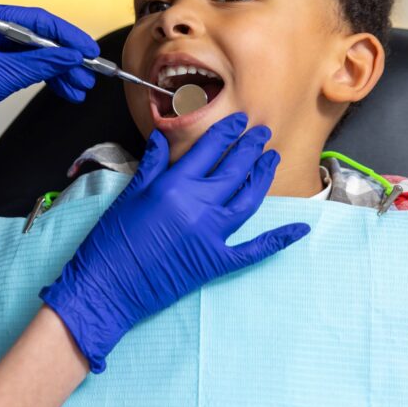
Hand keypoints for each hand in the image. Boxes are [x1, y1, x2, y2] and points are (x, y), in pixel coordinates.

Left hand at [0, 0, 98, 162]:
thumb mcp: (1, 77)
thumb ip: (39, 64)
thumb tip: (70, 57)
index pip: (38, 20)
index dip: (68, 36)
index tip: (88, 51)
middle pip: (40, 36)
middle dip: (66, 58)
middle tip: (88, 74)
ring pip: (36, 53)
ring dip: (58, 71)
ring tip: (79, 88)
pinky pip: (26, 64)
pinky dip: (44, 77)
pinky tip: (63, 89)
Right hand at [40, 113, 310, 371]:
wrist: (108, 286)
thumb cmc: (110, 241)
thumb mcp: (127, 196)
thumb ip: (150, 165)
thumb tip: (159, 138)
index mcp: (173, 185)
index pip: (208, 149)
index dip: (226, 132)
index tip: (239, 120)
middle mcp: (198, 205)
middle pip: (234, 169)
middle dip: (251, 147)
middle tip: (262, 133)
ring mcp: (211, 234)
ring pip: (248, 199)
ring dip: (262, 177)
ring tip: (271, 159)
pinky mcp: (216, 261)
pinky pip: (254, 248)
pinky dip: (278, 239)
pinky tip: (299, 228)